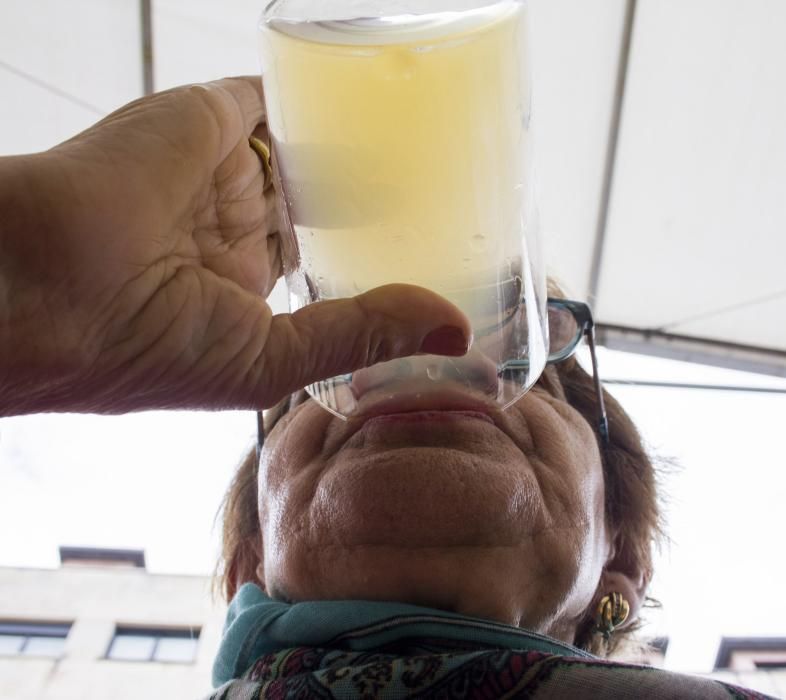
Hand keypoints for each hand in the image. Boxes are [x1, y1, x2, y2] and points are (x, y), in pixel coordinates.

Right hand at [0, 78, 470, 414]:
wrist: (51, 291)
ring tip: (428, 154)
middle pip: (322, 206)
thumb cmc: (149, 351)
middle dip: (374, 205)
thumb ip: (361, 335)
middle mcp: (233, 230)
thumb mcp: (272, 361)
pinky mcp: (209, 118)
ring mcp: (221, 173)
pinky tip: (376, 109)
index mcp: (242, 292)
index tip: (427, 258)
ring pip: (309, 153)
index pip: (322, 266)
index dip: (371, 263)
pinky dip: (323, 102)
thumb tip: (454, 332)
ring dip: (358, 152)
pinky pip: (279, 100)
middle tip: (443, 202)